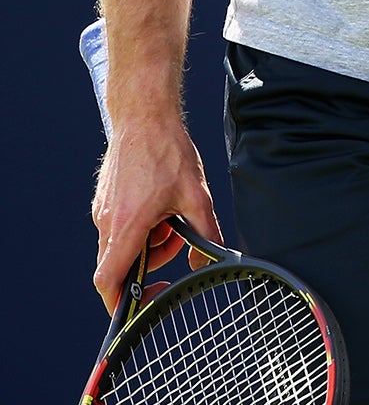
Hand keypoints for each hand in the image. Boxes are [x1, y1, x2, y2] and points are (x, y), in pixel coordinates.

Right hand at [91, 116, 222, 313]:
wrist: (144, 117)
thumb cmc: (168, 152)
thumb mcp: (197, 194)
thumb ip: (205, 231)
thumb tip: (210, 259)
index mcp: (127, 225)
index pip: (109, 279)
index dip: (119, 303)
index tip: (138, 309)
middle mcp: (107, 222)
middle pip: (122, 264)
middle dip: (151, 261)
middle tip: (176, 236)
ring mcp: (103, 212)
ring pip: (123, 245)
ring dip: (149, 241)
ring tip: (171, 213)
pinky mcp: (104, 202)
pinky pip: (120, 228)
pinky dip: (142, 227)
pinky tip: (160, 203)